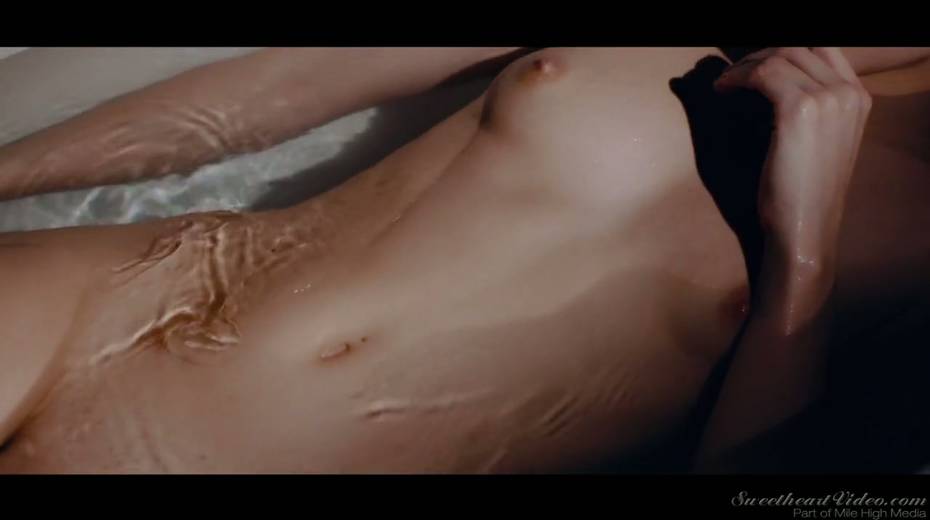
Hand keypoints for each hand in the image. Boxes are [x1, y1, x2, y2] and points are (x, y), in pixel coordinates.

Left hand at [715, 47, 871, 267]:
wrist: (804, 229)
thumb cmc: (801, 194)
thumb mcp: (813, 142)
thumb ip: (804, 108)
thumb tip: (762, 80)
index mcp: (857, 98)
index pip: (820, 50)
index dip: (781, 52)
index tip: (752, 68)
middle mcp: (848, 93)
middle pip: (797, 48)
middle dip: (758, 56)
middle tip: (731, 75)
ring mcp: (828, 98)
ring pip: (777, 56)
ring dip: (743, 67)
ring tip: (723, 85)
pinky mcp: (799, 109)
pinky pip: (761, 73)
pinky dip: (736, 78)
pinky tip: (721, 91)